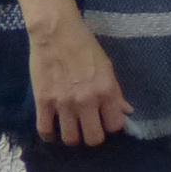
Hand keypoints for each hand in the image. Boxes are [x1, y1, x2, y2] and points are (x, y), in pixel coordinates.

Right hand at [29, 17, 129, 145]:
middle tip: (88, 128)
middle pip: (93, 138)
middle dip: (93, 136)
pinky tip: (53, 129)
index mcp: (106, 90)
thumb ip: (116, 92)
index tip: (106, 121)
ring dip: (72, 136)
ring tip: (71, 128)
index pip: (115, 125)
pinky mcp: (43, 102)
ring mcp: (63, 103)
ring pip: (70, 139)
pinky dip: (50, 135)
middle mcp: (87, 100)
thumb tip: (127, 111)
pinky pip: (45, 131)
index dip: (111, 126)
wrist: (56, 32)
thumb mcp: (107, 66)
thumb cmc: (85, 46)